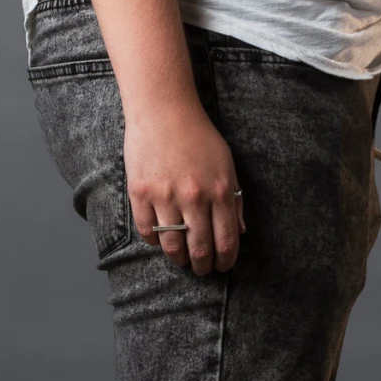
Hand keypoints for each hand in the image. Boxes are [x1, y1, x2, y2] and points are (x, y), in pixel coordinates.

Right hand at [124, 101, 245, 275]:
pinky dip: (154, 242)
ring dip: (178, 259)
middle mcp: (194, 197)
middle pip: (200, 248)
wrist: (164, 111)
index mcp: (220, 191)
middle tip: (201, 269)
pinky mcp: (140, 193)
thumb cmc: (198, 136)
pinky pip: (147, 231)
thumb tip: (239, 232)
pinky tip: (161, 240)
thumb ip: (234, 199)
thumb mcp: (226, 165)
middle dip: (203, 266)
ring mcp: (165, 196)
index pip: (226, 240)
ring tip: (181, 259)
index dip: (226, 260)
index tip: (223, 266)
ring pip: (172, 245)